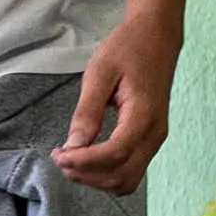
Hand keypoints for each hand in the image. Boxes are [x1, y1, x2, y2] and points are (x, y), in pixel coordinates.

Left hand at [56, 9, 179, 195]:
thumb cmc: (128, 48)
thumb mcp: (100, 73)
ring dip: (97, 178)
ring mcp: (156, 138)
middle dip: (87, 175)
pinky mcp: (151, 138)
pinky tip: (87, 156)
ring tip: (71, 159)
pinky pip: (131, 169)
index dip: (83, 162)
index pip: (114, 155)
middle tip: (60, 158)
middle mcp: (155, 133)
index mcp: (144, 115)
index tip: (58, 154)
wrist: (156, 35)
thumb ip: (88, 111)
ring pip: (127, 179)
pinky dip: (108, 172)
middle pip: (121, 176)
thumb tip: (73, 146)